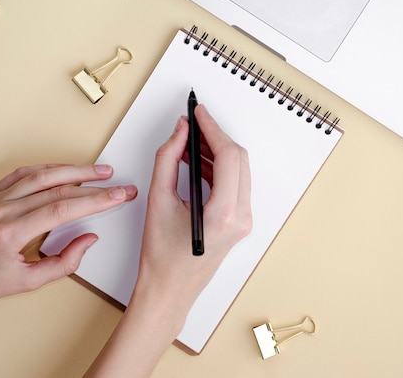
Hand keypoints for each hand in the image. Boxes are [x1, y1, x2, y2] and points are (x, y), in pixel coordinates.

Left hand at [0, 164, 136, 333]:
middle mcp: (3, 210)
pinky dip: (49, 168)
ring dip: (76, 170)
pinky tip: (65, 169)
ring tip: (100, 171)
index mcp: (11, 233)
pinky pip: (24, 173)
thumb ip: (64, 262)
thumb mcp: (27, 283)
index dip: (96, 200)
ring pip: (43, 175)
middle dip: (95, 185)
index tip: (118, 195)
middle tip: (119, 184)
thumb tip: (88, 240)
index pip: (64, 209)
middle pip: (59, 188)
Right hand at [85, 104, 251, 377]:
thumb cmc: (162, 257)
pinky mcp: (238, 222)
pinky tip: (197, 162)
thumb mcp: (158, 201)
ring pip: (238, 171)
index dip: (212, 129)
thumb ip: (167, 160)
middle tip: (193, 125)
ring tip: (189, 143)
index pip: (228, 156)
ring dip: (216, 153)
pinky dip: (217, 169)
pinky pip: (233, 185)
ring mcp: (243, 221)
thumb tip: (178, 133)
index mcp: (225, 213)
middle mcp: (241, 217)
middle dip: (215, 138)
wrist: (169, 290)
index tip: (198, 113)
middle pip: (238, 160)